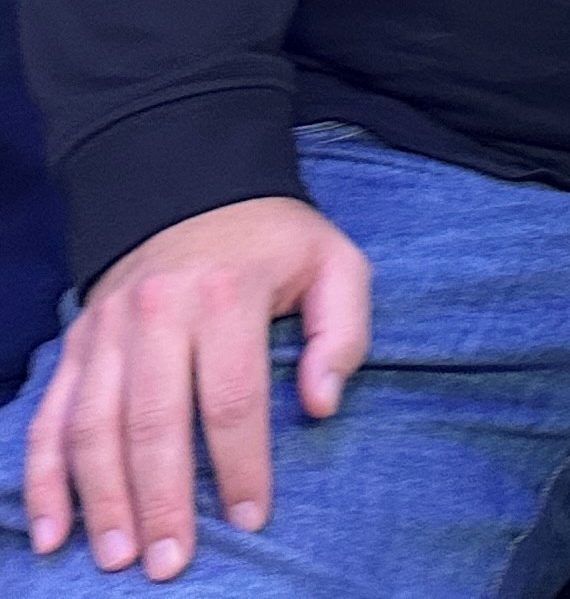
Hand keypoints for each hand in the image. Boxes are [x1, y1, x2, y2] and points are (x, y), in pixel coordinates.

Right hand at [24, 194, 369, 575]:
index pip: (232, 396)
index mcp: (226, 293)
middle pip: (153, 422)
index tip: (252, 516)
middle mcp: (156, 313)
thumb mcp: (335, 263)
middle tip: (171, 562)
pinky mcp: (75, 346)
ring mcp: (106, 333)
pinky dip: (44, 478)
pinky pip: (49, 419)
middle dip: (162, 499)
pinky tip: (51, 530)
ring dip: (101, 499)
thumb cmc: (274, 243)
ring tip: (118, 556)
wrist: (193, 190)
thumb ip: (343, 331)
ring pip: (92, 427)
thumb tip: (321, 403)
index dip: (242, 464)